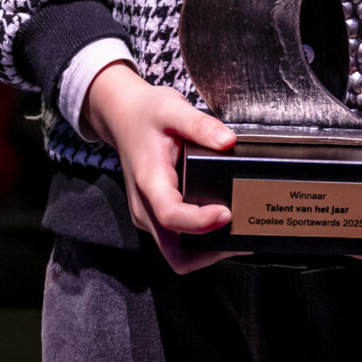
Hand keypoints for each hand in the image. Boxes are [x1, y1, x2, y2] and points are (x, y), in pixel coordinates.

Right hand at [83, 62, 237, 275]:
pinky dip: (200, 242)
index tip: (227, 213)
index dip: (200, 222)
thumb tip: (228, 141)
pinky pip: (176, 242)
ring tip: (238, 231)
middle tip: (241, 234)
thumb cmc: (146, 112)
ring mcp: (147, 216)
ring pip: (177, 254)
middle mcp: (144, 206)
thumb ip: (200, 124)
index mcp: (148, 181)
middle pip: (175, 253)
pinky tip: (222, 224)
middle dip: (210, 252)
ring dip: (207, 251)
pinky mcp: (154, 217)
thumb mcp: (172, 108)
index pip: (171, 215)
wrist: (120, 116)